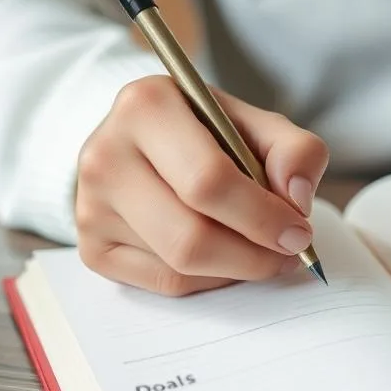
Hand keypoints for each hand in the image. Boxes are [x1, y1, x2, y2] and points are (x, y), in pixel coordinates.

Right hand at [75, 75, 328, 294]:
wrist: (147, 144)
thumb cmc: (207, 135)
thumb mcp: (254, 124)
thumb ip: (294, 150)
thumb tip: (296, 198)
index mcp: (146, 107)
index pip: (209, 181)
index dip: (264, 217)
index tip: (299, 232)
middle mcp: (106, 155)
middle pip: (192, 236)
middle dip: (254, 254)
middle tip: (287, 252)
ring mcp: (90, 206)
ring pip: (180, 266)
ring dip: (236, 269)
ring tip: (261, 251)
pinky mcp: (92, 248)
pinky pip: (165, 283)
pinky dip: (209, 280)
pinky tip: (225, 258)